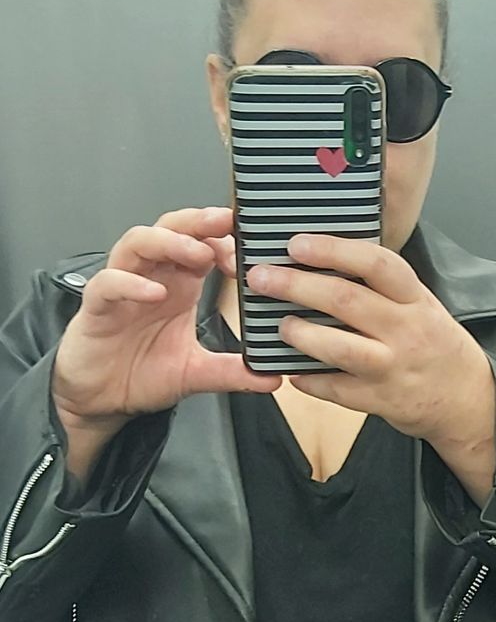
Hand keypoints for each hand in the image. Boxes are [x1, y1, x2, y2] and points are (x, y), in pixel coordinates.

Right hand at [53, 207, 280, 435]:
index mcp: (179, 286)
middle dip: (199, 222)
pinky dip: (131, 283)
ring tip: (197, 252)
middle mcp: (152, 278)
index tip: (250, 255)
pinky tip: (155, 293)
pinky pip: (108, 283)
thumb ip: (233, 372)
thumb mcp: (196, 374)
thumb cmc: (142, 374)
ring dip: (169, 241)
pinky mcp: (96, 308)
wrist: (101, 400)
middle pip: (171, 229)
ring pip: (138, 242)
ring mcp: (122, 289)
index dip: (226, 242)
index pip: (203, 244)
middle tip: (226, 222)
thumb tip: (272, 377)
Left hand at [246, 234, 494, 444]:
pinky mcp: (381, 400)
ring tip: (280, 325)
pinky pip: (337, 390)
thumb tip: (327, 260)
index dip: (334, 250)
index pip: (376, 263)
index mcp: (415, 299)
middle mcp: (405, 330)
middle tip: (263, 278)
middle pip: (346, 300)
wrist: (467, 400)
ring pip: (340, 348)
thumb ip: (383, 286)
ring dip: (302, 334)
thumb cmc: (436, 345)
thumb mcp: (422, 306)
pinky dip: (309, 381)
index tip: (297, 243)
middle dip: (297, 285)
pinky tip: (292, 372)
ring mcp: (392, 367)